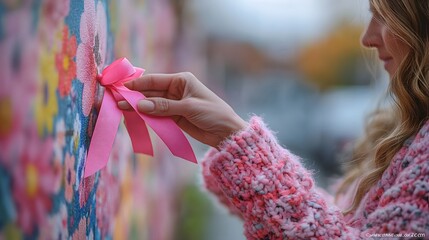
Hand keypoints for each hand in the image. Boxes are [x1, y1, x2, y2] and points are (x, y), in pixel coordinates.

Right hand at [118, 72, 247, 147]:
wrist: (226, 132)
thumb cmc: (213, 113)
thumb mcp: (189, 108)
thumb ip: (164, 107)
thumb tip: (140, 106)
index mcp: (181, 80)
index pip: (154, 80)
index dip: (136, 84)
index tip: (121, 88)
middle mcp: (175, 90)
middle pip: (150, 92)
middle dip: (134, 97)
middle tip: (116, 101)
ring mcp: (173, 104)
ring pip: (151, 104)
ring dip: (138, 107)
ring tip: (121, 110)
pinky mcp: (173, 117)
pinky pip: (156, 115)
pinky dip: (146, 117)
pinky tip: (134, 118)